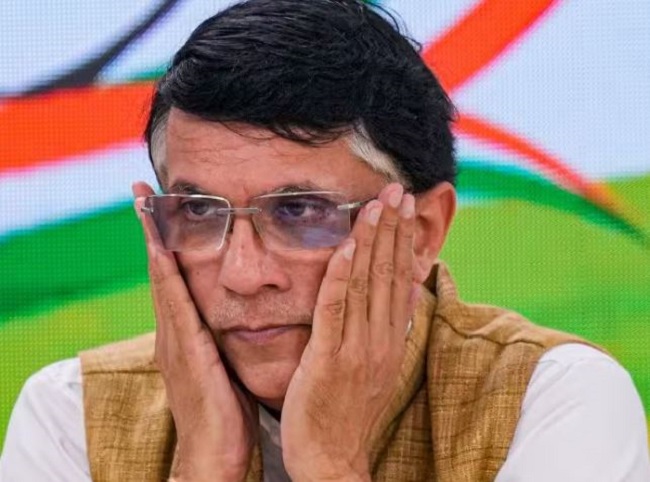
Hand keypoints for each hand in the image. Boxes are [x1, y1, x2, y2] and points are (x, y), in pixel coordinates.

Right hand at [133, 182, 257, 481]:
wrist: (212, 455)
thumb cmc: (225, 412)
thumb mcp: (224, 365)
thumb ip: (224, 338)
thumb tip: (244, 316)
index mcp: (185, 334)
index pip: (174, 279)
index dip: (166, 242)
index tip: (160, 208)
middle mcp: (173, 332)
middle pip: (162, 271)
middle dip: (151, 230)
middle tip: (142, 191)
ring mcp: (174, 341)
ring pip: (163, 280)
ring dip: (154, 241)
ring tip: (145, 204)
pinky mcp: (183, 353)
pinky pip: (175, 306)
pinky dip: (165, 276)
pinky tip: (162, 250)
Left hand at [281, 183, 416, 481]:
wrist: (333, 460)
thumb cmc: (347, 413)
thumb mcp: (375, 368)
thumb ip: (385, 329)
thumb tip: (402, 293)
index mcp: (390, 340)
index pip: (400, 279)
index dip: (402, 241)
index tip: (404, 208)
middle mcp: (381, 340)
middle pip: (388, 274)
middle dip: (393, 229)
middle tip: (397, 190)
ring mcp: (358, 349)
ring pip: (367, 285)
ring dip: (372, 241)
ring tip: (376, 205)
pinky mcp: (330, 360)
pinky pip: (337, 310)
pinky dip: (343, 276)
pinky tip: (348, 248)